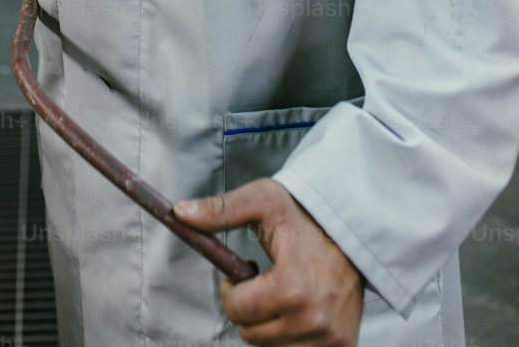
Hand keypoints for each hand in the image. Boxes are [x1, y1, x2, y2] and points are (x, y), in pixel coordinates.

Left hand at [174, 179, 364, 345]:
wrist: (354, 230)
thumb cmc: (305, 215)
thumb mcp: (262, 202)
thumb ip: (220, 210)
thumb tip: (180, 213)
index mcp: (291, 288)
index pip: (237, 310)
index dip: (232, 290)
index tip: (244, 273)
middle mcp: (313, 321)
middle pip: (252, 335)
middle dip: (249, 310)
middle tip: (264, 283)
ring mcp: (330, 339)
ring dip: (269, 326)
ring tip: (282, 295)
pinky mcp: (342, 346)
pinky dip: (290, 338)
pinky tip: (297, 312)